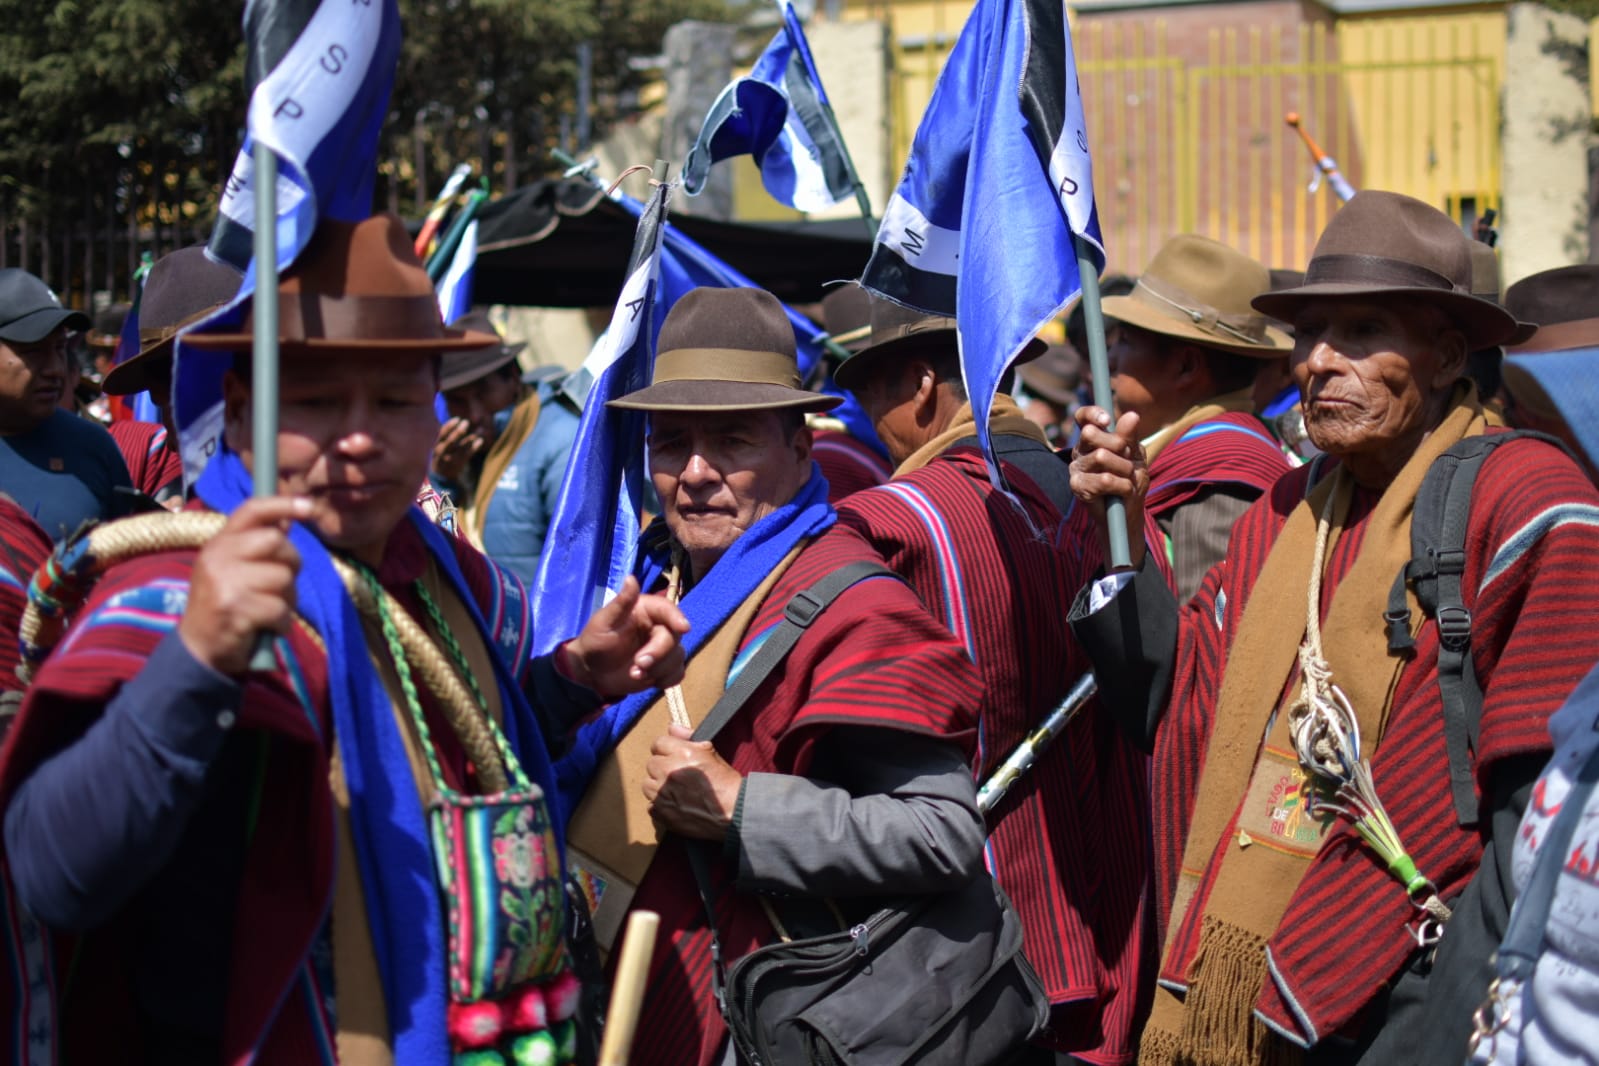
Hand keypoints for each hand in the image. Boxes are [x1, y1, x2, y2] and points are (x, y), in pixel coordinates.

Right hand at [178, 496, 309, 675]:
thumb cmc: (226, 604)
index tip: (309, 507)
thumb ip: (258, 545)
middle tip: (280, 585)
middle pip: (276, 542)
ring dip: (287, 600)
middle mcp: (218, 557)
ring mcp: (225, 582)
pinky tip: (267, 628)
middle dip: (291, 563)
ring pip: (283, 578)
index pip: (251, 510)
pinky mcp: (235, 609)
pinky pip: (280, 609)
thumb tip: (288, 518)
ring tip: (269, 610)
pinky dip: (282, 623)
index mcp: (219, 543)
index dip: (283, 504)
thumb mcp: (234, 568)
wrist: (199, 649)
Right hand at [431, 417, 483, 481]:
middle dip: (458, 431)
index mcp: (437, 446)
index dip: (449, 425)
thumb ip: (449, 436)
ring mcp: (450, 460)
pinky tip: (480, 440)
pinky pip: (467, 455)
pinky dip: (474, 447)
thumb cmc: (443, 457)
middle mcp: (442, 453)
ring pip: (460, 448)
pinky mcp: (458, 465)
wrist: (441, 478)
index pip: (442, 434)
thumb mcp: (442, 447)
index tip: (457, 418)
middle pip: (450, 441)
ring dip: (469, 438)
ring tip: (477, 431)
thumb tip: (459, 421)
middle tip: (466, 422)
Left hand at [562, 577, 689, 695]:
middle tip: (638, 665)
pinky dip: (666, 680)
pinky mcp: (664, 667)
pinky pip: (677, 673)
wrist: (591, 671)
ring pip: (677, 657)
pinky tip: (650, 682)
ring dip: (658, 669)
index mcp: (646, 610)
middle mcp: (658, 626)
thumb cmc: (595, 641)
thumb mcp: (604, 621)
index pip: (667, 609)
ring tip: (634, 674)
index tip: (684, 628)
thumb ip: (621, 602)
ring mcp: (663, 648)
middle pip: (674, 637)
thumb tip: (631, 577)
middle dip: (658, 654)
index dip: (677, 617)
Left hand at [643, 724, 742, 841]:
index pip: (658, 743)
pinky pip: (651, 805)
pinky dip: (660, 806)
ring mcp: (663, 793)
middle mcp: (669, 771)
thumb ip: (688, 738)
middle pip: (651, 763)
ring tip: (675, 791)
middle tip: (678, 776)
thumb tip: (672, 727)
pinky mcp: (661, 812)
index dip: (666, 749)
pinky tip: (675, 805)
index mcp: (682, 753)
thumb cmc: (726, 783)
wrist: (734, 812)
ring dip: (658, 786)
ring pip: (647, 784)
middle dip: (662, 768)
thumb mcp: (711, 754)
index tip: (672, 756)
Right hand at [1069, 406, 1148, 569]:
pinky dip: (1122, 486)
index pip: (1083, 417)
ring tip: (1128, 479)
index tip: (1108, 421)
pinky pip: (1103, 480)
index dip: (1092, 413)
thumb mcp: (1135, 455)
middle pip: (1091, 434)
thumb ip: (1130, 436)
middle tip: (1127, 460)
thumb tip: (1132, 415)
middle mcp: (1080, 451)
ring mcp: (1076, 469)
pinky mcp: (1077, 487)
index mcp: (1092, 439)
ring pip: (1100, 456)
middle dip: (1118, 446)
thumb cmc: (1130, 480)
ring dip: (1123, 469)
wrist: (1128, 513)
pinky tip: (1122, 491)